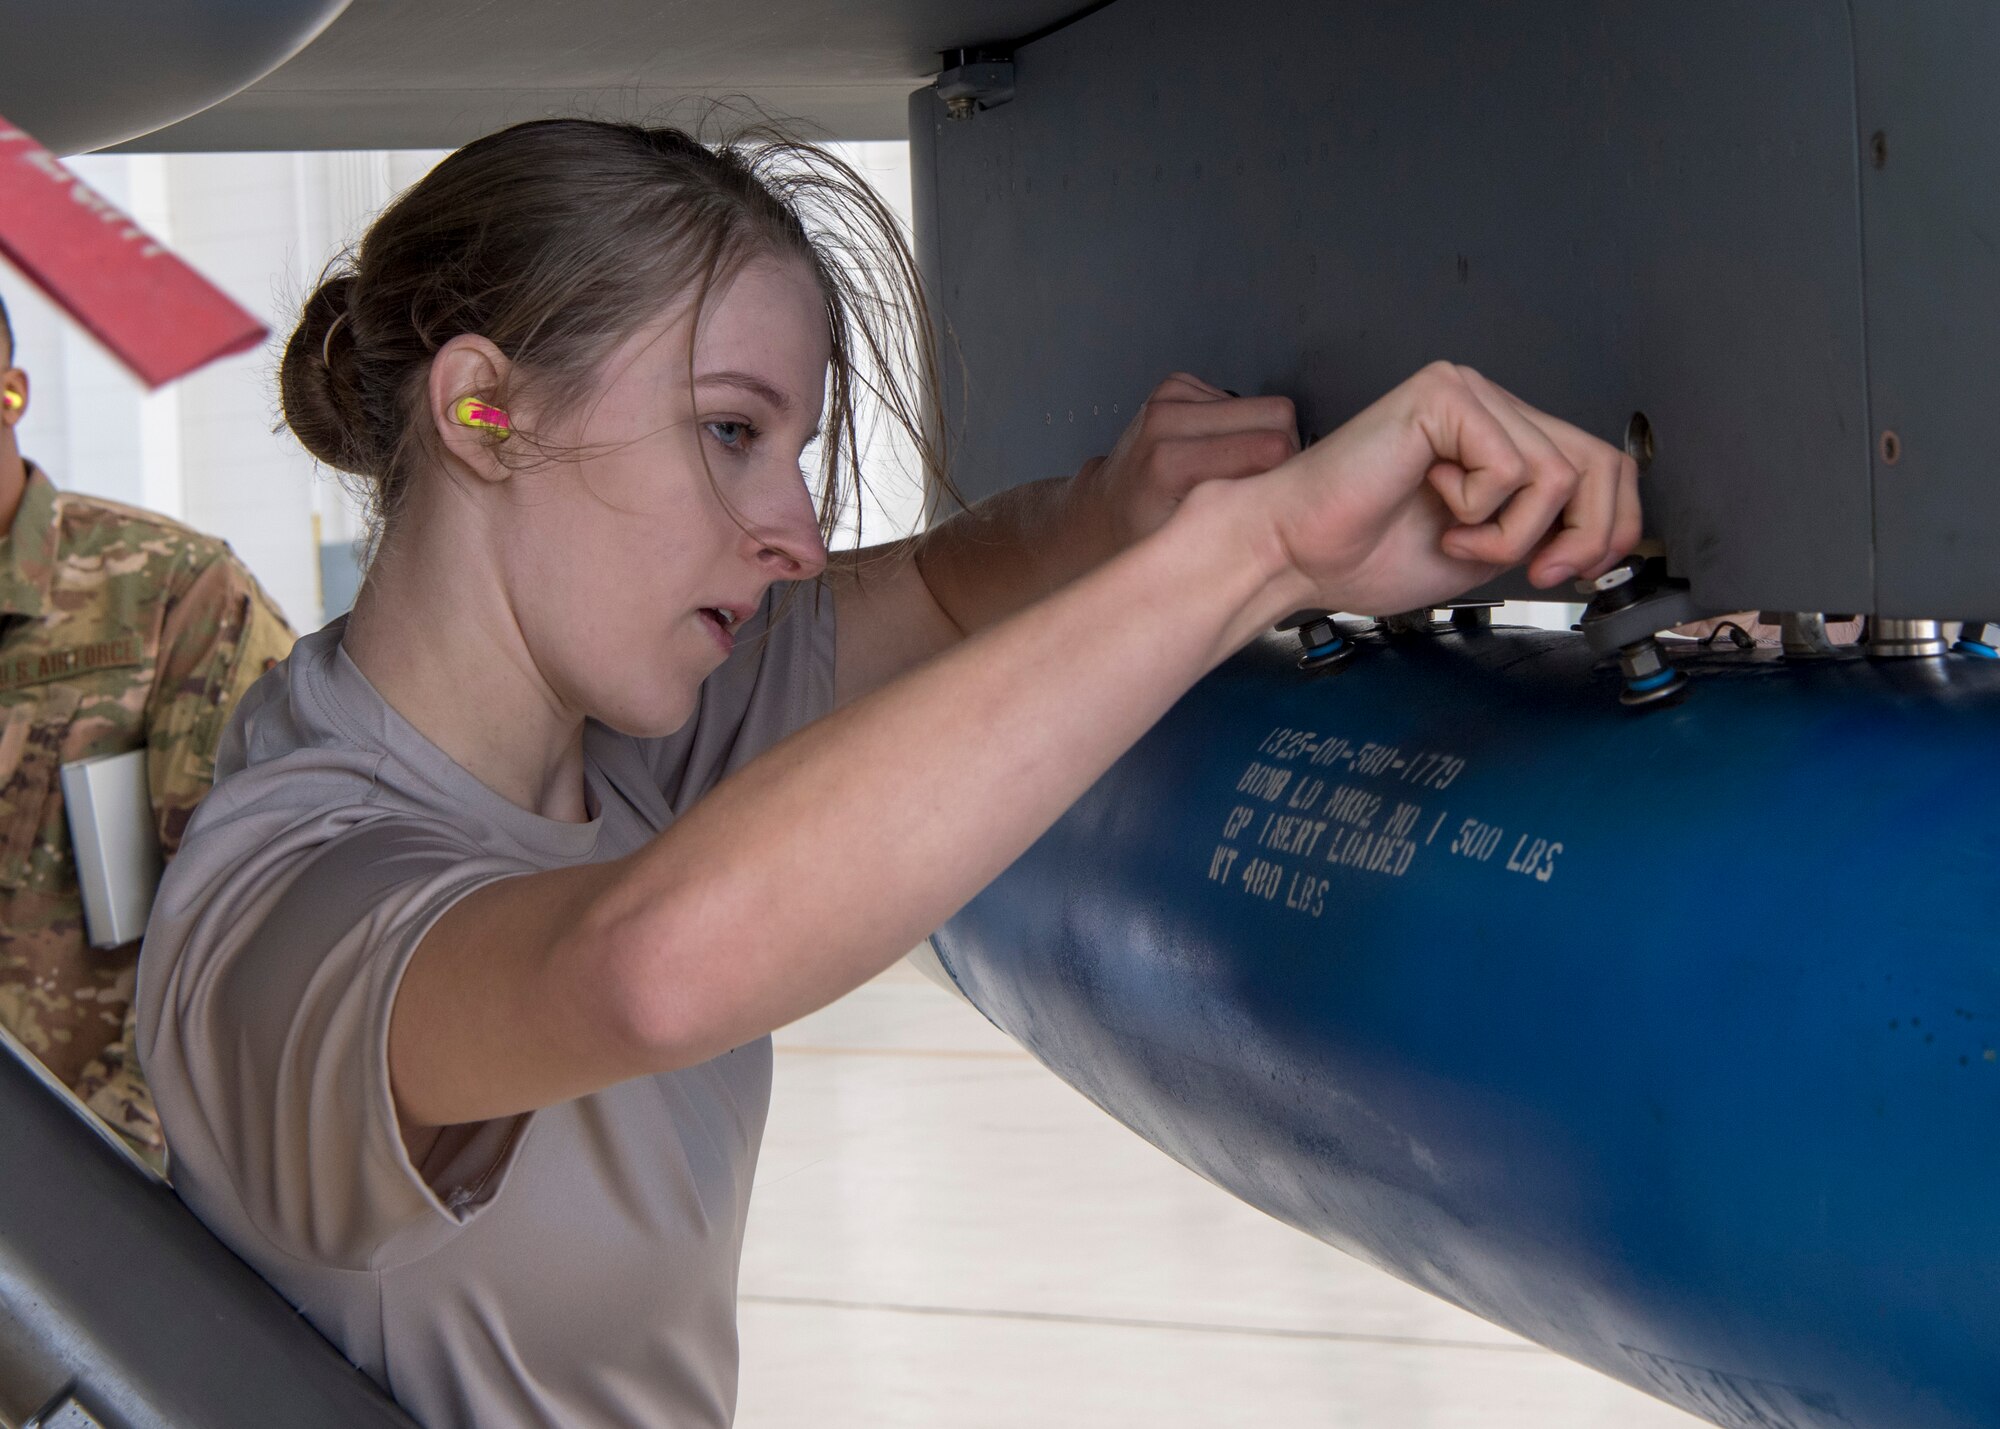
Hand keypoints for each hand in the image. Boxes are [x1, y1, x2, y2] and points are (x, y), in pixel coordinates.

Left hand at [1072, 373, 1299, 551]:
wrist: (1101, 515)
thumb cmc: (1141, 537)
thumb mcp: (1193, 550)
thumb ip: (1242, 519)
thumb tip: (1295, 499)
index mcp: (1170, 462)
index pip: (1274, 445)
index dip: (1284, 475)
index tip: (1271, 498)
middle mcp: (1166, 420)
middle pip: (1276, 415)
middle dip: (1280, 452)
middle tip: (1255, 487)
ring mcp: (1168, 398)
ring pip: (1264, 405)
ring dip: (1257, 439)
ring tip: (1228, 474)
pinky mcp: (1175, 387)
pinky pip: (1241, 400)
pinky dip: (1237, 428)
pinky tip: (1214, 454)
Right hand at [1258, 362, 1640, 614]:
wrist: (1296, 552)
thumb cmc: (1365, 553)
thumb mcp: (1487, 550)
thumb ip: (1542, 533)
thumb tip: (1607, 541)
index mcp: (1498, 436)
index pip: (1600, 465)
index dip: (1609, 527)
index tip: (1569, 571)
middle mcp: (1488, 405)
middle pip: (1599, 463)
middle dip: (1585, 535)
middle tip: (1538, 571)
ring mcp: (1468, 394)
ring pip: (1557, 475)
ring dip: (1511, 534)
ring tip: (1457, 537)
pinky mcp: (1446, 396)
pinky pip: (1512, 468)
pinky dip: (1481, 513)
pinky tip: (1433, 504)